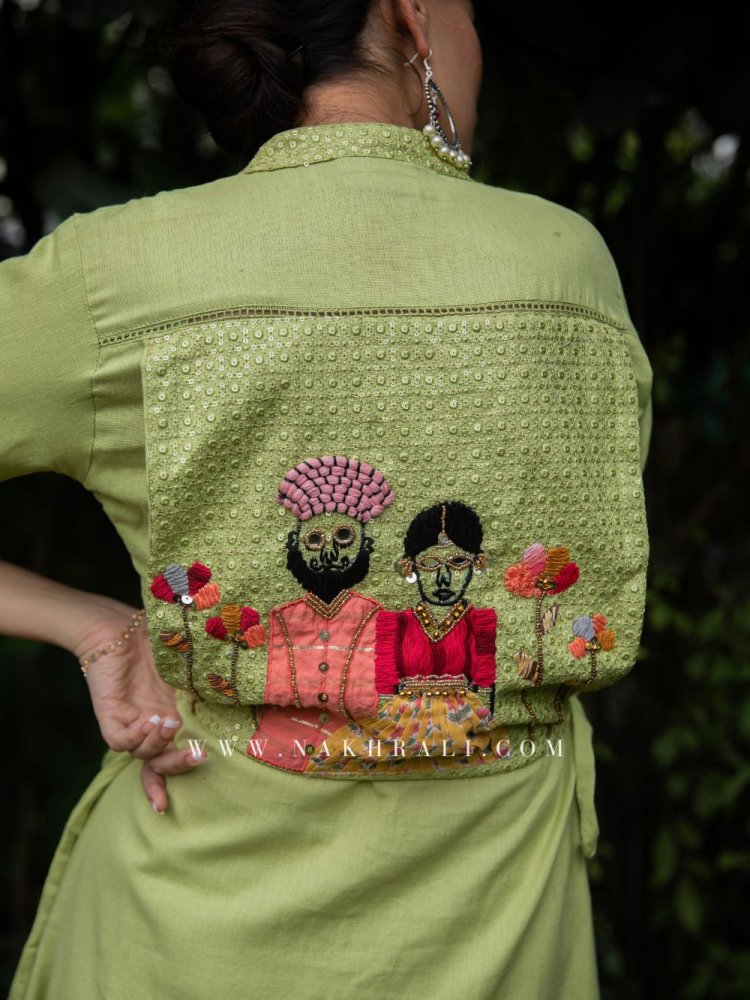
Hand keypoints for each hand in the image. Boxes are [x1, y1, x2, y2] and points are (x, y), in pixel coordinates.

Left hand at [76, 604, 205, 812]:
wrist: (123, 625)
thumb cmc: (161, 641)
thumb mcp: (193, 666)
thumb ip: (212, 682)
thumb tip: (250, 689)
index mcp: (172, 718)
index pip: (174, 755)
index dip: (181, 771)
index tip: (197, 779)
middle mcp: (151, 725)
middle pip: (160, 763)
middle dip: (178, 765)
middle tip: (199, 756)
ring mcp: (130, 722)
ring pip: (141, 754)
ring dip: (158, 744)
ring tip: (170, 723)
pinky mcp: (110, 714)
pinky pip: (119, 739)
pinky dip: (136, 736)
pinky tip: (151, 720)